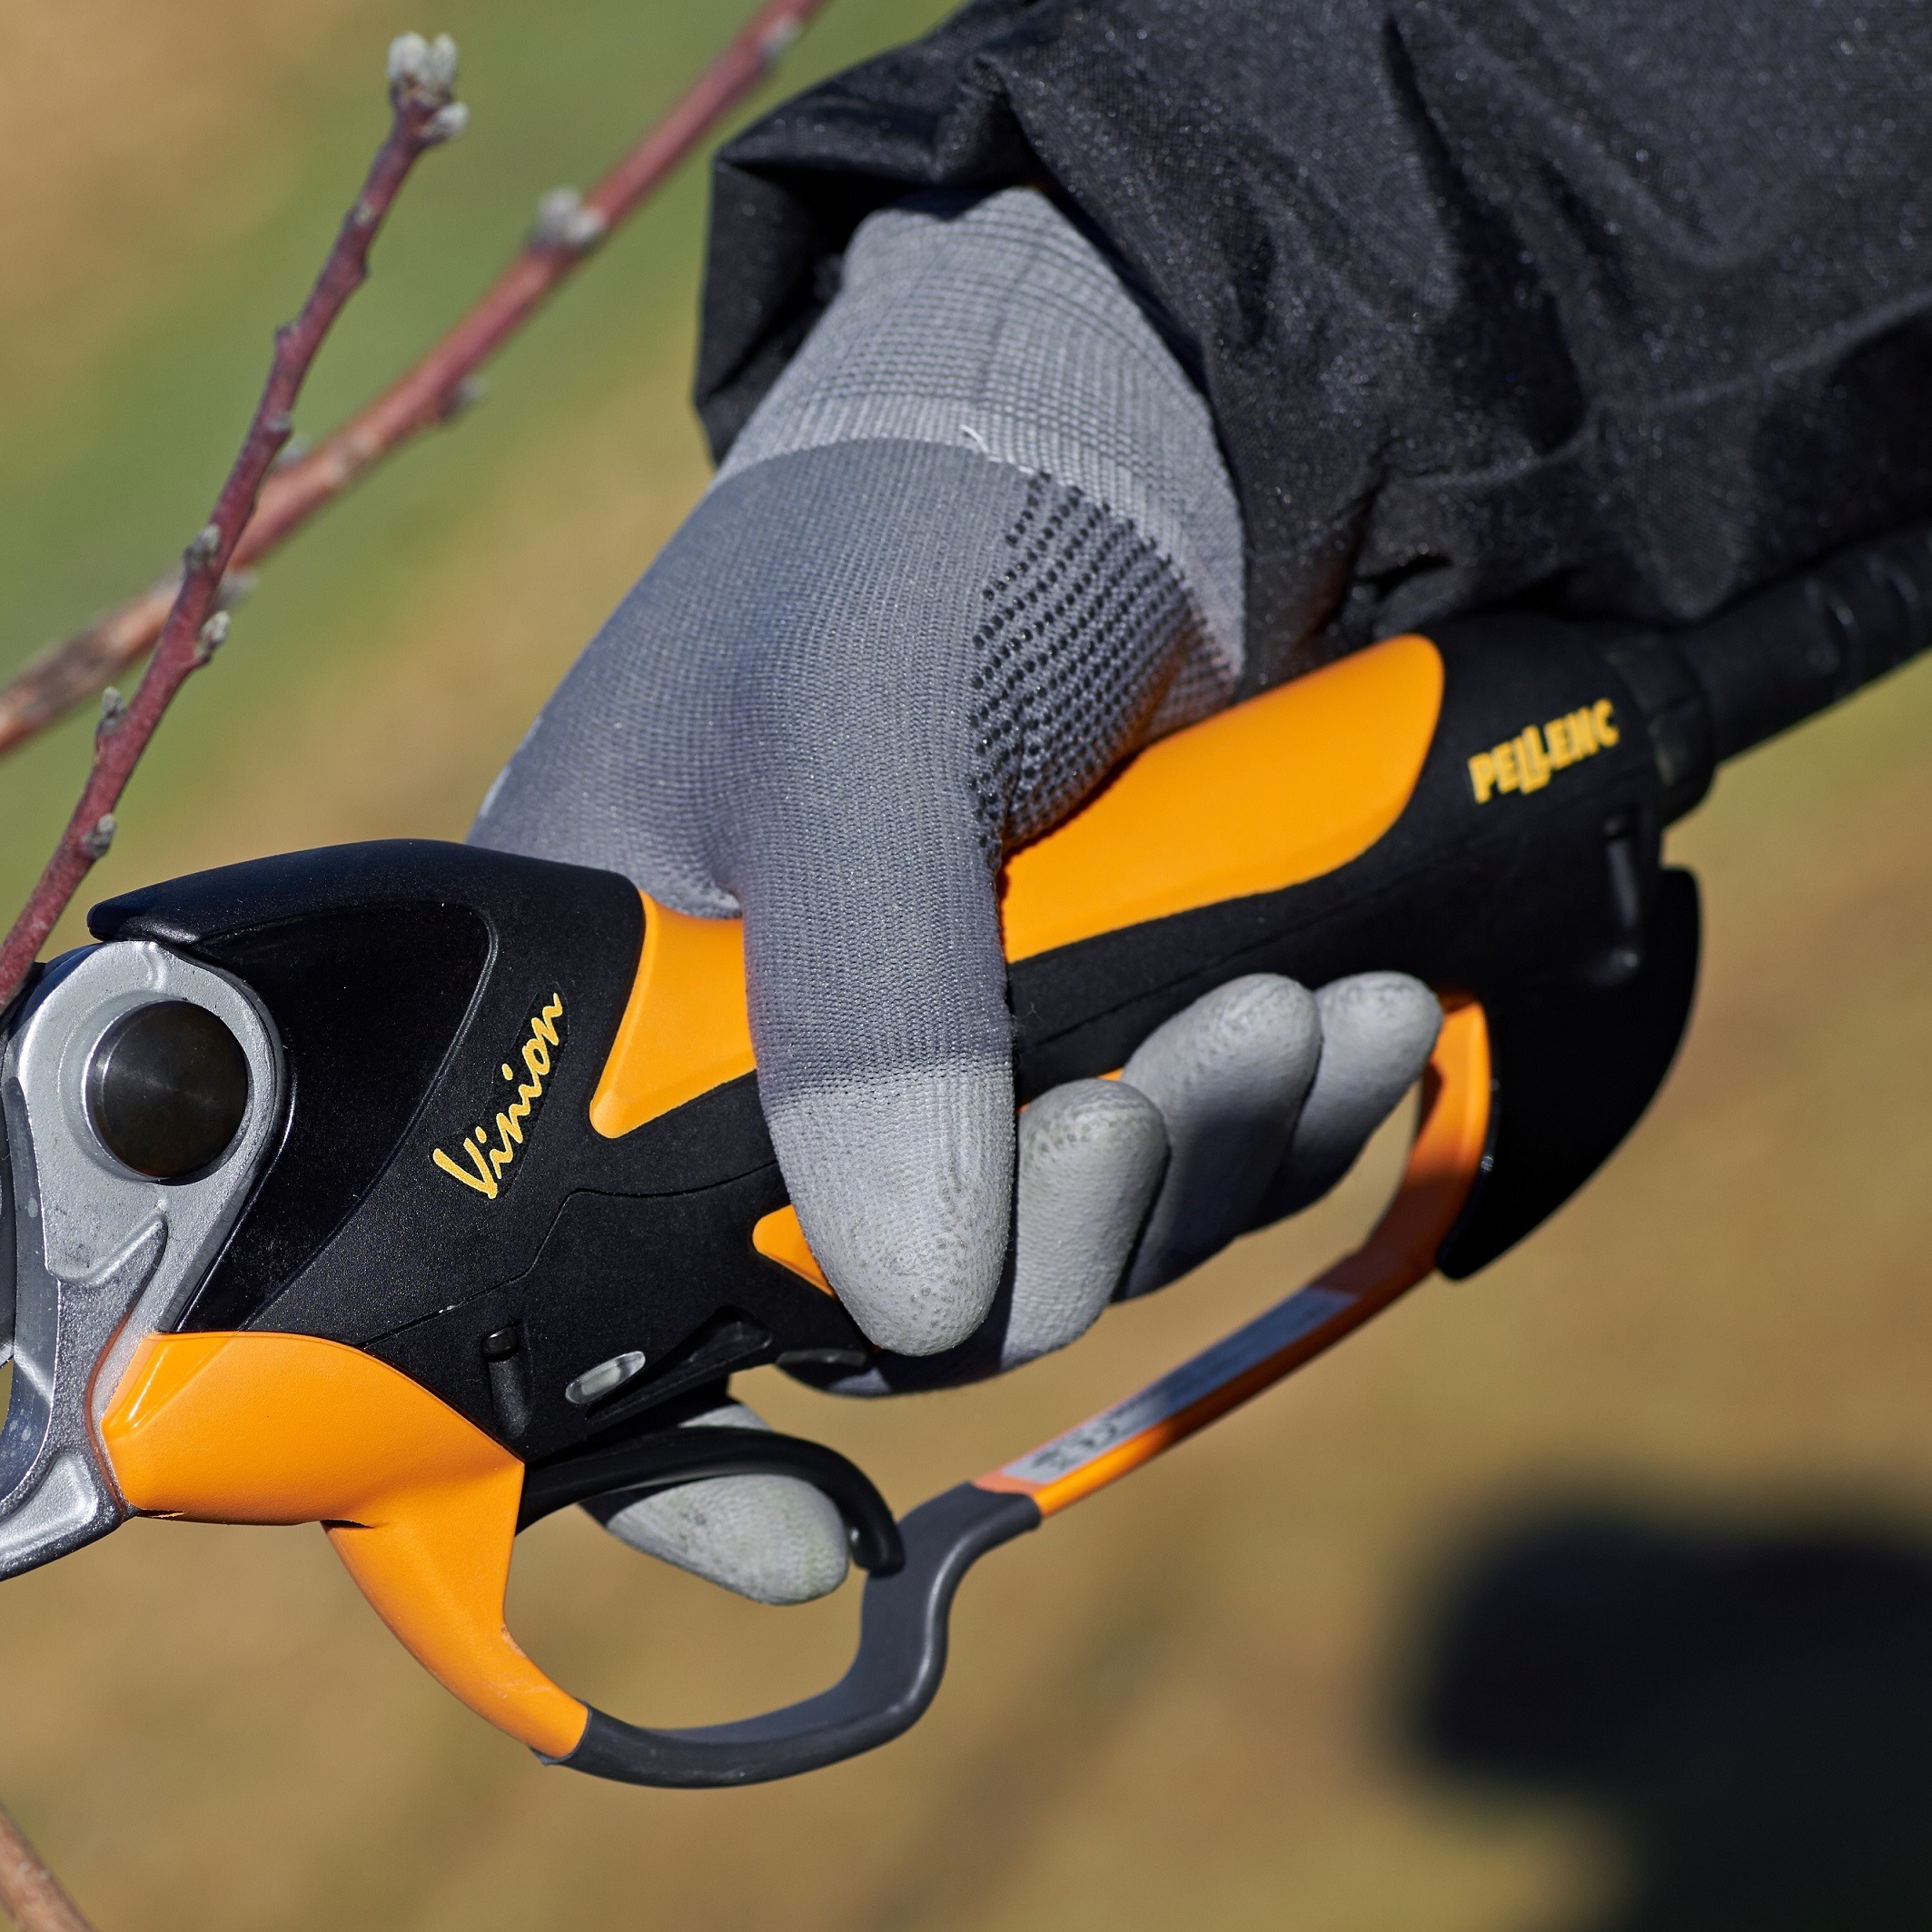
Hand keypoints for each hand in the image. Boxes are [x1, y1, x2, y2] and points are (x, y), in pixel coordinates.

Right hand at [469, 186, 1435, 1601]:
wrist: (1128, 402)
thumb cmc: (920, 532)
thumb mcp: (855, 738)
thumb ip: (865, 1007)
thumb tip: (911, 1293)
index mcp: (600, 1015)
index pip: (581, 1297)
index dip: (672, 1453)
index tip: (802, 1529)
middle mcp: (745, 1072)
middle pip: (878, 1297)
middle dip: (1053, 1223)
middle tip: (1164, 1088)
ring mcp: (930, 1062)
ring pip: (1056, 1248)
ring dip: (1201, 1166)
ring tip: (1307, 1011)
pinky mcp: (1086, 1033)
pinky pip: (1180, 1171)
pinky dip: (1270, 1122)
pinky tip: (1350, 1016)